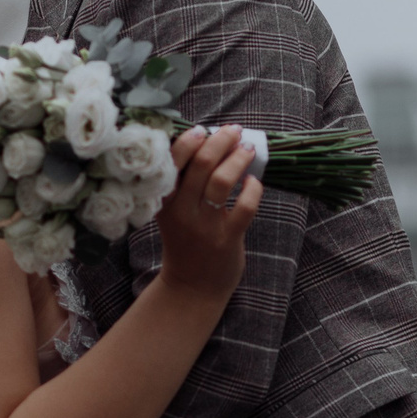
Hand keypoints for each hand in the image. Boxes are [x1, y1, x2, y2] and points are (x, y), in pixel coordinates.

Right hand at [154, 126, 263, 300]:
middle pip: (201, 163)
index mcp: (163, 199)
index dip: (190, 139)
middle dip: (221, 140)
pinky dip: (252, 189)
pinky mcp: (226, 239)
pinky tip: (253, 183)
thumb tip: (206, 140)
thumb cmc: (185, 241)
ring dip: (238, 159)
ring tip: (248, 150)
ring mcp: (204, 225)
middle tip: (234, 131)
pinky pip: (244, 207)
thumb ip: (183, 182)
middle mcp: (181, 210)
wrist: (191, 288)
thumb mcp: (173, 211)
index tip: (204, 129)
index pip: (172, 159)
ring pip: (222, 180)